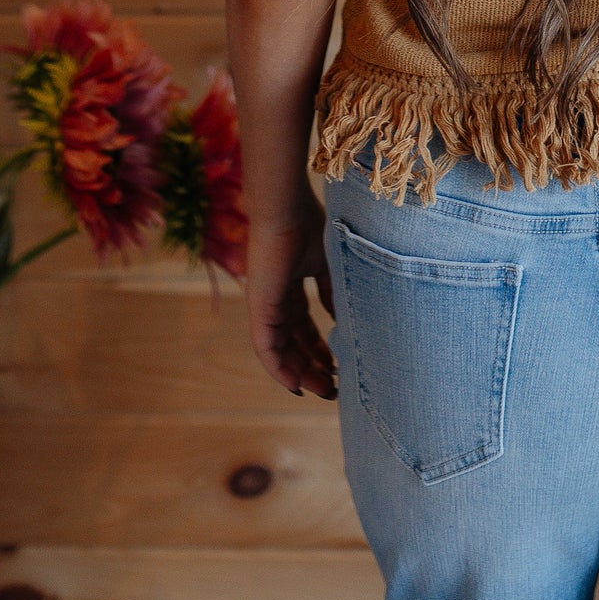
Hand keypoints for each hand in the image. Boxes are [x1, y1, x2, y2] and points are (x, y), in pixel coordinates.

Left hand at [246, 199, 337, 400]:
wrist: (286, 209)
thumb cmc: (309, 226)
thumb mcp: (328, 265)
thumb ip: (331, 292)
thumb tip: (339, 319)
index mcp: (291, 286)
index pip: (303, 326)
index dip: (318, 347)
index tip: (337, 366)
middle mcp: (276, 299)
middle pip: (293, 342)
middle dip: (313, 366)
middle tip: (334, 387)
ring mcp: (266, 306)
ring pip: (281, 350)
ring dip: (301, 373)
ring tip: (323, 390)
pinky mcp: (259, 309)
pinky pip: (266, 348)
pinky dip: (280, 369)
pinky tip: (296, 386)